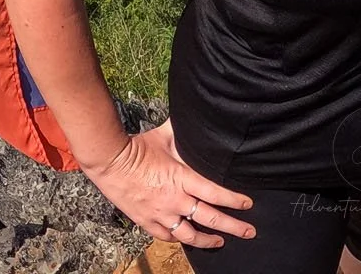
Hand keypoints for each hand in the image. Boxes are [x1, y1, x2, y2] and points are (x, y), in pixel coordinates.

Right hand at [82, 120, 254, 248]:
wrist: (110, 162)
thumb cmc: (138, 147)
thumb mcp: (166, 136)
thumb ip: (185, 134)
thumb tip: (199, 119)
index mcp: (182, 178)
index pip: (215, 193)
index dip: (234, 200)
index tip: (248, 204)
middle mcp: (175, 200)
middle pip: (210, 218)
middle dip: (233, 227)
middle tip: (249, 231)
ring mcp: (161, 215)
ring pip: (190, 235)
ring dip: (209, 239)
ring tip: (222, 241)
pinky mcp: (147, 223)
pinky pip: (168, 237)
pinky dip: (181, 239)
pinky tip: (189, 239)